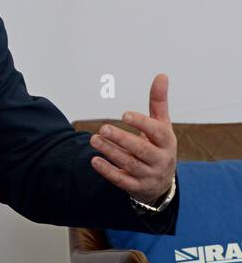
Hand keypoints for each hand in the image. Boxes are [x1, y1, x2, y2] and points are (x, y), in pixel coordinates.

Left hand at [90, 73, 176, 203]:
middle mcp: (160, 159)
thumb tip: (161, 75)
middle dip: (121, 139)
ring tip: (94, 139)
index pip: (157, 132)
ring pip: (130, 164)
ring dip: (111, 152)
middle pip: (141, 149)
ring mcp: (149, 175)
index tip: (124, 115)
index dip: (141, 123)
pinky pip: (122, 180)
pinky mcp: (137, 187)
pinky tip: (95, 160)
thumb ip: (158, 102)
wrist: (161, 183)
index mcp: (167, 141)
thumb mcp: (162, 125)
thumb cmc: (159, 146)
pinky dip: (108, 171)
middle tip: (103, 128)